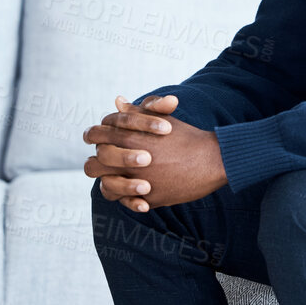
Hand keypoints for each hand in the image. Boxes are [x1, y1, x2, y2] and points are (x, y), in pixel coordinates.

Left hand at [84, 94, 226, 212]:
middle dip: (98, 163)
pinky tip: (142, 195)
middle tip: (109, 163)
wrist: (212, 158)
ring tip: (124, 179)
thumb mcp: (160, 118)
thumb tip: (118, 101)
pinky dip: (131, 201)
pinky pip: (128, 203)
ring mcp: (139, 180)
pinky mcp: (150, 197)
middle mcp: (129, 158)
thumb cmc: (186, 136)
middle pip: (95, 164)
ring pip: (106, 187)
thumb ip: (136, 111)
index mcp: (129, 135)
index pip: (95, 135)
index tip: (100, 141)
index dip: (94, 137)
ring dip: (112, 183)